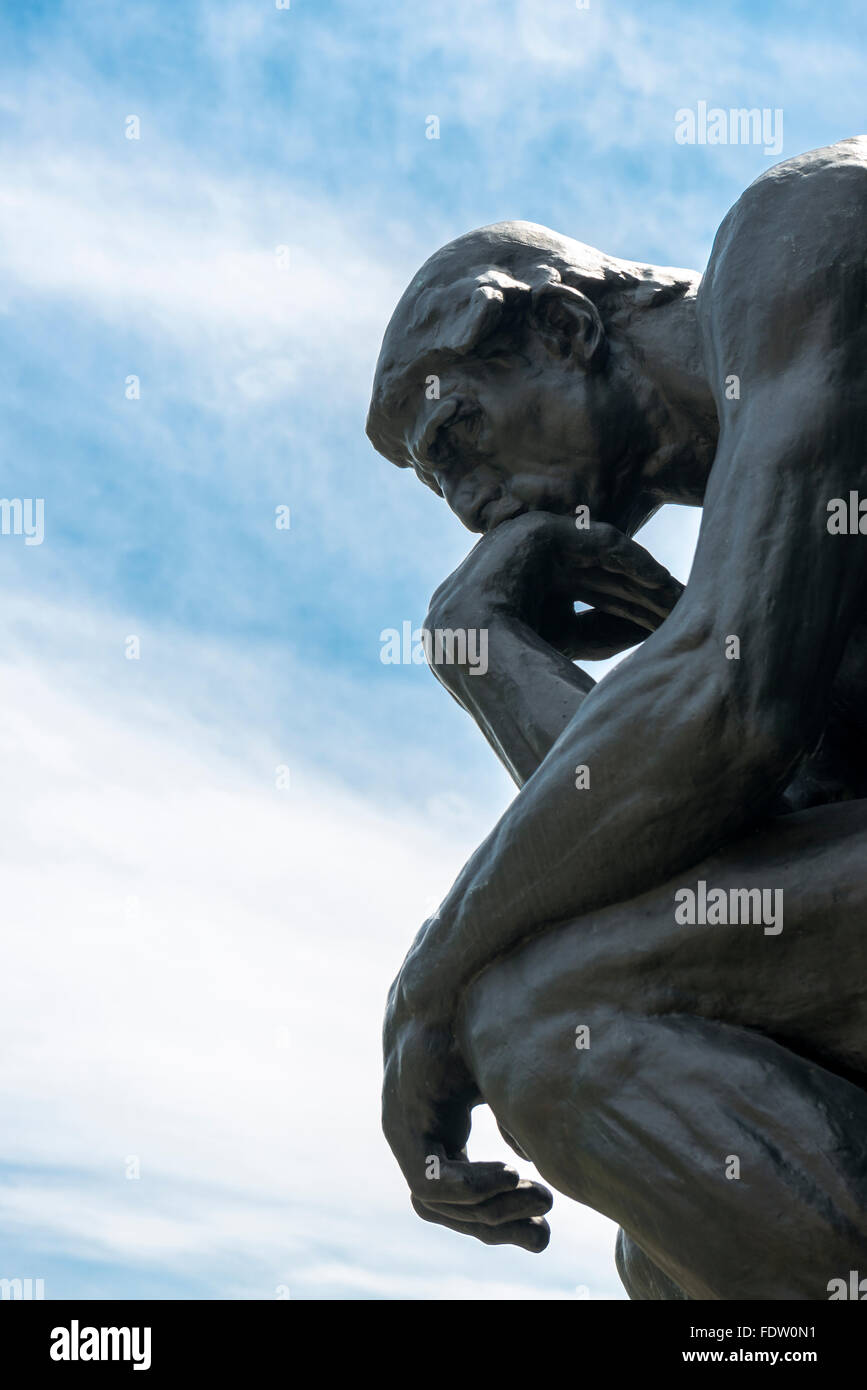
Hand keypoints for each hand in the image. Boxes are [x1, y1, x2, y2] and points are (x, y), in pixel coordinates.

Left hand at [382, 984, 552, 1251]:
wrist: (450, 984)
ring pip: (438, 1204)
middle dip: (499, 1227)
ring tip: (536, 1196)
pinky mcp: (402, 1125)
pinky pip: (431, 1182)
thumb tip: (530, 1162)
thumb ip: (514, 1121)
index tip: (545, 1221)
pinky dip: (471, 1187)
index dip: (501, 1214)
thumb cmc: (478, 1021)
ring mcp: (404, 1134)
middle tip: (545, 1230)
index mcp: (438, 1131)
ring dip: (490, 1211)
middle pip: (449, 1211)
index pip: (462, 1195)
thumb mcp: (502, 1080)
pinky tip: (510, 1174)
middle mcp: (415, 1138)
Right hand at [428, 511, 683, 659]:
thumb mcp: (569, 647)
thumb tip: (652, 630)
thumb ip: (603, 632)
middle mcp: (521, 571)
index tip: (670, 631)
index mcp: (519, 604)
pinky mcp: (536, 530)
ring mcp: (524, 547)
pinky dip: (630, 559)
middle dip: (641, 598)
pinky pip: (594, 542)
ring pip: (597, 561)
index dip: (629, 618)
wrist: (475, 655)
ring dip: (640, 579)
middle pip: (596, 582)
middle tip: (685, 609)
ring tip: (679, 594)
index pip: (586, 606)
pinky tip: (661, 578)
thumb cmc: (514, 669)